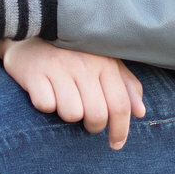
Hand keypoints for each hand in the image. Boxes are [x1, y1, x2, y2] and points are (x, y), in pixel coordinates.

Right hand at [2, 39, 145, 150]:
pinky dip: (46, 105)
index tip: (116, 144)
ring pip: (71, 114)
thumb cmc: (75, 52)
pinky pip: (46, 105)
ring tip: (64, 102)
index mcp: (105, 62)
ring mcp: (58, 67)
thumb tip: (141, 112)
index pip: (120, 105)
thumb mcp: (105, 63)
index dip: (121, 130)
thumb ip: (125, 85)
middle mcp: (84, 64)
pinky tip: (46, 92)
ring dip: (68, 115)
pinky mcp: (34, 72)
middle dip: (94, 127)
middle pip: (97, 115)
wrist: (33, 30)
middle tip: (88, 123)